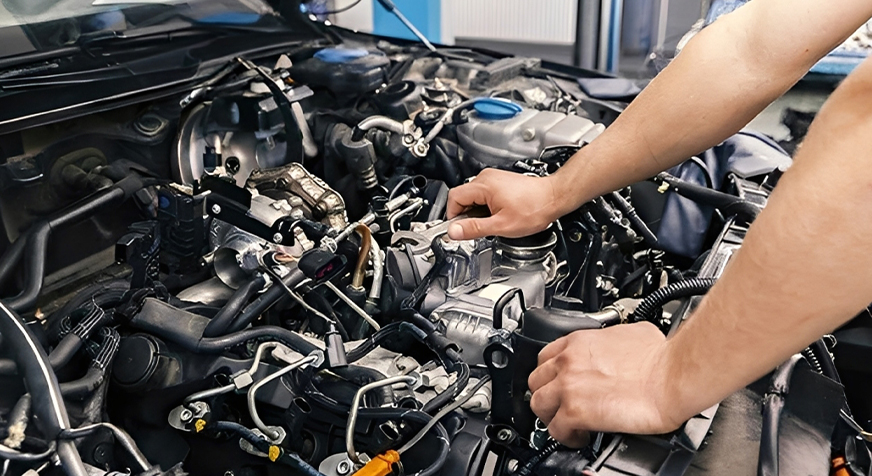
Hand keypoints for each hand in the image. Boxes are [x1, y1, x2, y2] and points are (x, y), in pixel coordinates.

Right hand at [446, 169, 567, 239]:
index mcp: (483, 185)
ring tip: (492, 222)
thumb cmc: (534, 208)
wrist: (553, 198)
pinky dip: (485, 207)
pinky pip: (483, 195)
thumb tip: (454, 232)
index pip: (454, 198)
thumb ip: (474, 228)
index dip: (453, 216)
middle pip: (462, 197)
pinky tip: (498, 215)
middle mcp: (486, 178)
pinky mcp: (500, 182)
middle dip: (466, 215)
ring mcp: (493, 179)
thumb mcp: (501, 225)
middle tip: (477, 229)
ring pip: (473, 197)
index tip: (459, 228)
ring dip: (476, 212)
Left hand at [528, 322, 682, 446]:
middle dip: (546, 394)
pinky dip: (566, 436)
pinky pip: (556, 430)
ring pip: (538, 405)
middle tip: (560, 405)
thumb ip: (612, 341)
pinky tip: (581, 436)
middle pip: (536, 380)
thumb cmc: (661, 358)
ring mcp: (569, 387)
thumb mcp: (631, 333)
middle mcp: (568, 362)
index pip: (546, 357)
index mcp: (579, 342)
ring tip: (567, 423)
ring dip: (551, 416)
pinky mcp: (575, 412)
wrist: (671, 377)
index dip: (551, 373)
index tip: (558, 382)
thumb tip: (619, 348)